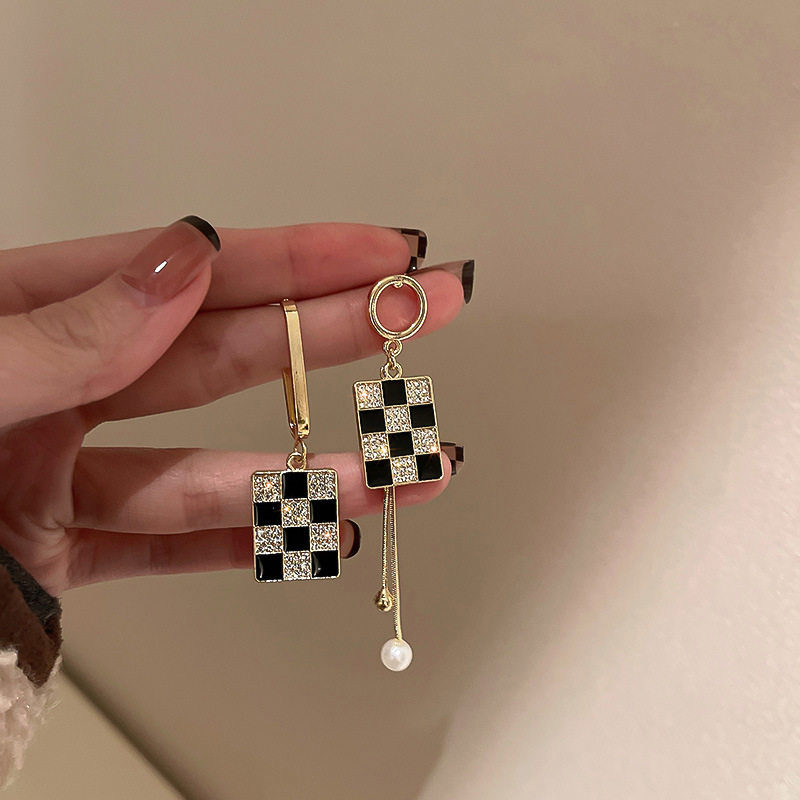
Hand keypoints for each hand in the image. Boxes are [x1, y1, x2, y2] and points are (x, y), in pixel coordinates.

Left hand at [0, 218, 463, 594]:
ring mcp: (54, 472)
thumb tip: (184, 259)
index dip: (292, 260)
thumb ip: (67, 332)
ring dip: (308, 474)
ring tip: (398, 471)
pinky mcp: (52, 550)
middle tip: (425, 316)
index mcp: (23, 315)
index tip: (381, 254)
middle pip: (217, 356)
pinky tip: (308, 534)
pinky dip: (233, 545)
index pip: (186, 271)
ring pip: (202, 470)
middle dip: (334, 336)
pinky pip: (159, 548)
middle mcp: (53, 389)